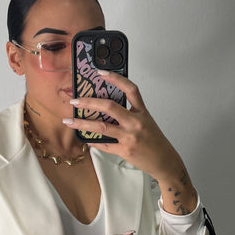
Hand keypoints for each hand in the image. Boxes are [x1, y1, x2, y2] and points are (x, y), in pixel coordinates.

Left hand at [64, 72, 197, 214]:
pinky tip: (84, 137)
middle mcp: (136, 122)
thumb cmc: (154, 142)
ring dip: (82, 123)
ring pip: (101, 126)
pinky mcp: (125, 150)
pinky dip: (92, 141)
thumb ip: (130, 114)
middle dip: (89, 102)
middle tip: (75, 100)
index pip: (130, 89)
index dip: (116, 78)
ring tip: (69, 121)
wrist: (165, 161)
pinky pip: (104, 144)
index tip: (101, 72)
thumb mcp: (146, 122)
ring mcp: (130, 137)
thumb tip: (106, 109)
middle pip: (110, 106)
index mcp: (142, 112)